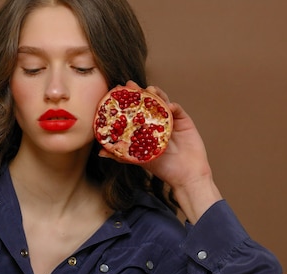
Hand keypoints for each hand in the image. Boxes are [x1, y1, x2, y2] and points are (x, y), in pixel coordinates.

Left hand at [99, 81, 221, 222]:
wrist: (186, 175)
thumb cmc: (163, 168)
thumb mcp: (139, 160)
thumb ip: (121, 155)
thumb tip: (100, 153)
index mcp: (144, 128)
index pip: (134, 110)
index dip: (126, 100)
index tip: (115, 91)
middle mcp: (156, 121)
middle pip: (147, 102)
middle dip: (139, 92)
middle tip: (130, 84)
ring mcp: (170, 119)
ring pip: (162, 101)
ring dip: (156, 94)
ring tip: (149, 90)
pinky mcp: (184, 121)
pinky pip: (177, 110)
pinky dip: (172, 106)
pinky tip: (168, 106)